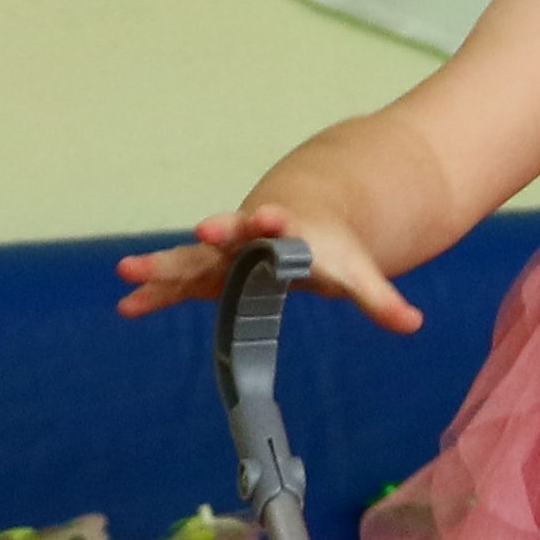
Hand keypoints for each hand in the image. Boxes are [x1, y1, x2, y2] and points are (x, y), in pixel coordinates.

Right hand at [117, 201, 417, 331]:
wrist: (299, 219)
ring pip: (191, 257)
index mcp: (285, 230)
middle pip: (229, 234)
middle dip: (216, 233)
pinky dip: (155, 294)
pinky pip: (177, 283)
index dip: (274, 221)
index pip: (280, 224)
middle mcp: (248, 236)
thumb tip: (412, 323)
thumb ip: (379, 299)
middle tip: (203, 229)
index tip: (270, 216)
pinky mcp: (207, 271)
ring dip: (162, 266)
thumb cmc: (328, 248)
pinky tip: (127, 308)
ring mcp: (222, 253)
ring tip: (126, 273)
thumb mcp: (356, 273)